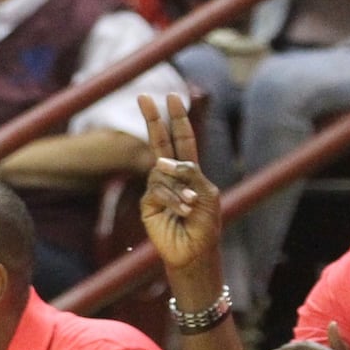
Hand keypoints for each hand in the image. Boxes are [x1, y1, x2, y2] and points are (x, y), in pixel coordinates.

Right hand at [138, 92, 221, 274]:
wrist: (195, 252)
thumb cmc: (206, 224)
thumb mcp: (207, 193)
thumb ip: (190, 172)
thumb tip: (163, 161)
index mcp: (190, 171)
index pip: (182, 139)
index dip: (178, 119)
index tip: (172, 97)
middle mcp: (171, 176)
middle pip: (159, 142)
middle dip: (152, 120)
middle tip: (143, 97)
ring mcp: (157, 189)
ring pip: (162, 172)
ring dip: (179, 188)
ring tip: (190, 207)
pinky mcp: (148, 204)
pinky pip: (156, 190)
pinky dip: (171, 199)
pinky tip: (182, 212)